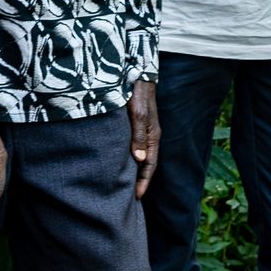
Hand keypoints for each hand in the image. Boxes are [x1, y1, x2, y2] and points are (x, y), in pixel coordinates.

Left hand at [127, 80, 158, 197]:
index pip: (149, 166)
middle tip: (128, 199)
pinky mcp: (134, 124)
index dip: (143, 183)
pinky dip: (127, 159)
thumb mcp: (138, 114)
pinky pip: (132, 147)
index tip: (135, 199)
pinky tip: (118, 163)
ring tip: (122, 186)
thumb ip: (138, 136)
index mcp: (152, 136)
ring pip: (139, 156)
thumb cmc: (137, 93)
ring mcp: (142, 130)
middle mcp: (149, 135)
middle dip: (138, 181)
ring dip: (133, 171)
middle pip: (145, 164)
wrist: (136, 71)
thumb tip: (139, 160)